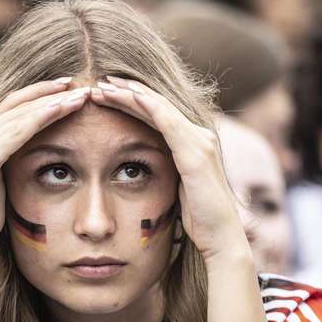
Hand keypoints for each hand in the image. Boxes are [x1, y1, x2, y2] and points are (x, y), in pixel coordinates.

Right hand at [0, 80, 89, 260]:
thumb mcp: (5, 179)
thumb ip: (15, 158)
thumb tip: (40, 151)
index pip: (14, 104)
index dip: (41, 92)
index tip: (69, 86)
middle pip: (18, 102)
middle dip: (51, 91)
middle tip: (81, 84)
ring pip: (21, 113)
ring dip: (53, 102)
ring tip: (80, 95)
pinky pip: (18, 131)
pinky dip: (41, 117)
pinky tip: (62, 109)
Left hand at [92, 77, 246, 260]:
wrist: (221, 239)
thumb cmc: (198, 220)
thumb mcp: (178, 189)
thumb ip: (168, 172)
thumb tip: (145, 171)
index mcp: (194, 143)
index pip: (159, 114)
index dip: (133, 101)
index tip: (108, 94)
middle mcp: (200, 136)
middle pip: (158, 104)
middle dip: (128, 91)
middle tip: (101, 82)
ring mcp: (199, 141)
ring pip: (159, 106)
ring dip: (129, 94)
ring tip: (103, 86)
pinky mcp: (195, 152)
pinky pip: (166, 120)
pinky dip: (146, 105)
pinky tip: (127, 96)